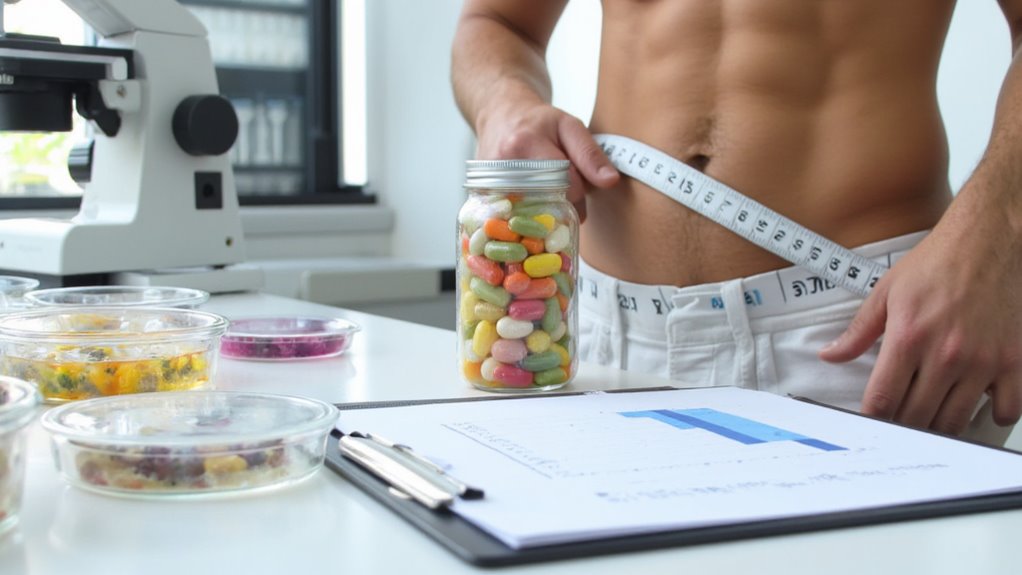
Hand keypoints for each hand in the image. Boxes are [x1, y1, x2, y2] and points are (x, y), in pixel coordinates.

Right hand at [475, 100, 618, 221]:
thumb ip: (590, 154)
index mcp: (527, 144)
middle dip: (561, 205)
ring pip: (527, 216)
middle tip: (561, 193)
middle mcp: (504, 165)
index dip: (579, 195)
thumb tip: (610, 181)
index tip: (579, 191)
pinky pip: (508, 217)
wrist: (499, 113)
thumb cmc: (537, 121)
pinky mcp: (480, 194)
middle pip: (546, 205)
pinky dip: (522, 215)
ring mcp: (488, 182)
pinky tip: (526, 202)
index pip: (566, 185)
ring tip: (543, 194)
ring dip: (541, 213)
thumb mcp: (569, 126)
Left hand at [818, 206, 1021, 435]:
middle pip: (916, 417)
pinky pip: (1005, 410)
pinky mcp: (1013, 361)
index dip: (873, 418)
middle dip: (901, 425)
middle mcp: (946, 354)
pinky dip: (990, 416)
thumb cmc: (939, 263)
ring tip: (929, 417)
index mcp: (909, 337)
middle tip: (897, 421)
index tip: (870, 422)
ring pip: (954, 421)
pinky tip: (975, 405)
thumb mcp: (886, 292)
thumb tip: (831, 354)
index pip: (883, 399)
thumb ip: (858, 331)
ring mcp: (982, 361)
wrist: (989, 240)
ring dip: (938, 427)